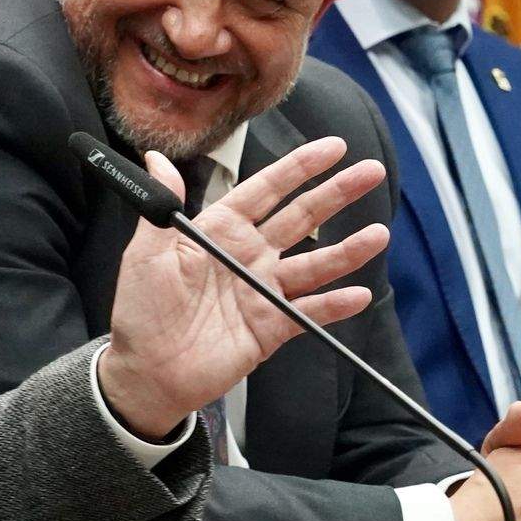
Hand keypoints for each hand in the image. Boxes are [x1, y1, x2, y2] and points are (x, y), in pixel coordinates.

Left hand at [99, 136, 387, 436]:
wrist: (146, 372)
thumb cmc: (141, 309)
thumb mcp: (147, 252)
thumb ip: (163, 206)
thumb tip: (155, 159)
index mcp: (220, 231)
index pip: (266, 190)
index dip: (299, 168)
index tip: (332, 148)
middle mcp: (248, 256)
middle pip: (301, 218)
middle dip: (336, 194)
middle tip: (372, 171)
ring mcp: (263, 291)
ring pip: (314, 264)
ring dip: (347, 251)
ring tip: (379, 234)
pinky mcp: (271, 328)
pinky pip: (309, 313)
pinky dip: (334, 305)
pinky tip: (358, 294)